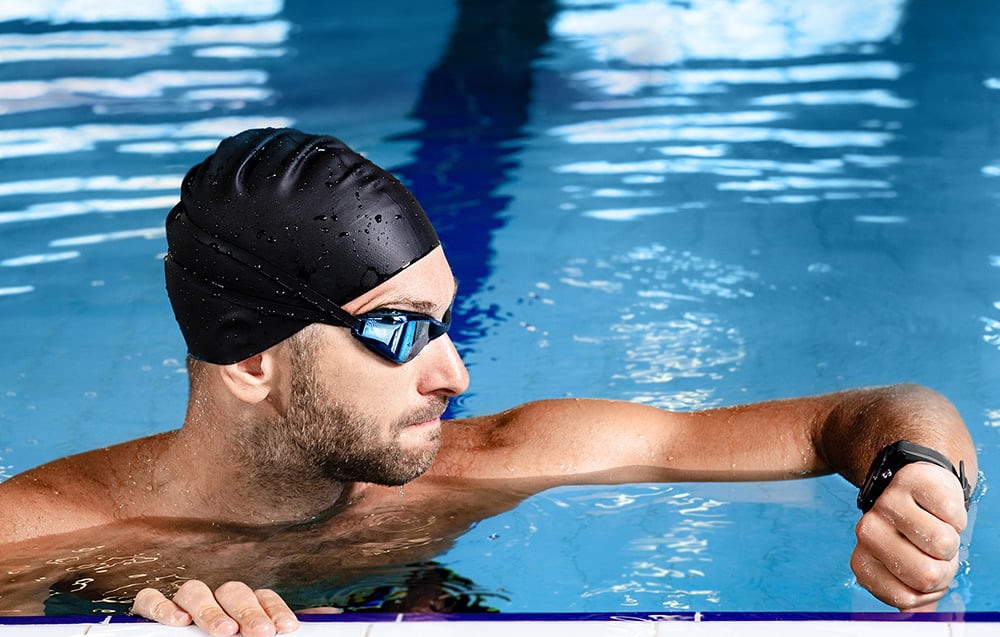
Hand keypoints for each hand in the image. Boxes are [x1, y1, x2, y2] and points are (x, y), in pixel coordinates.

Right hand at [132, 580, 299, 635]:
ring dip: (210, 609)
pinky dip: (162, 606)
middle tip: (260, 633)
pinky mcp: (151, 612)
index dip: (275, 610)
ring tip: (224, 631)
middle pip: (233, 590)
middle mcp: (215, 600)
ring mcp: (184, 604)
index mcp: (243, 606)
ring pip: (195, 590)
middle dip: (248, 610)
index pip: (263, 597)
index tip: (286, 628)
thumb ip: (284, 626)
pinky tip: (178, 622)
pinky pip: (151, 599)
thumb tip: (327, 617)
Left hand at [851, 462, 968, 610]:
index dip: (927, 590)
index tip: (921, 570)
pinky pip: (953, 514)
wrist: (914, 487)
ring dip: (951, 540)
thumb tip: (919, 623)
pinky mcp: (913, 481)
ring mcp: (887, 504)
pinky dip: (957, 516)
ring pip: (944, 543)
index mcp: (863, 560)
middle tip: (933, 552)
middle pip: (927, 574)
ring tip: (935, 528)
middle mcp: (867, 531)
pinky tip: (937, 508)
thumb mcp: (904, 570)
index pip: (907, 597)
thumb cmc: (913, 536)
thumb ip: (910, 598)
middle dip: (944, 567)